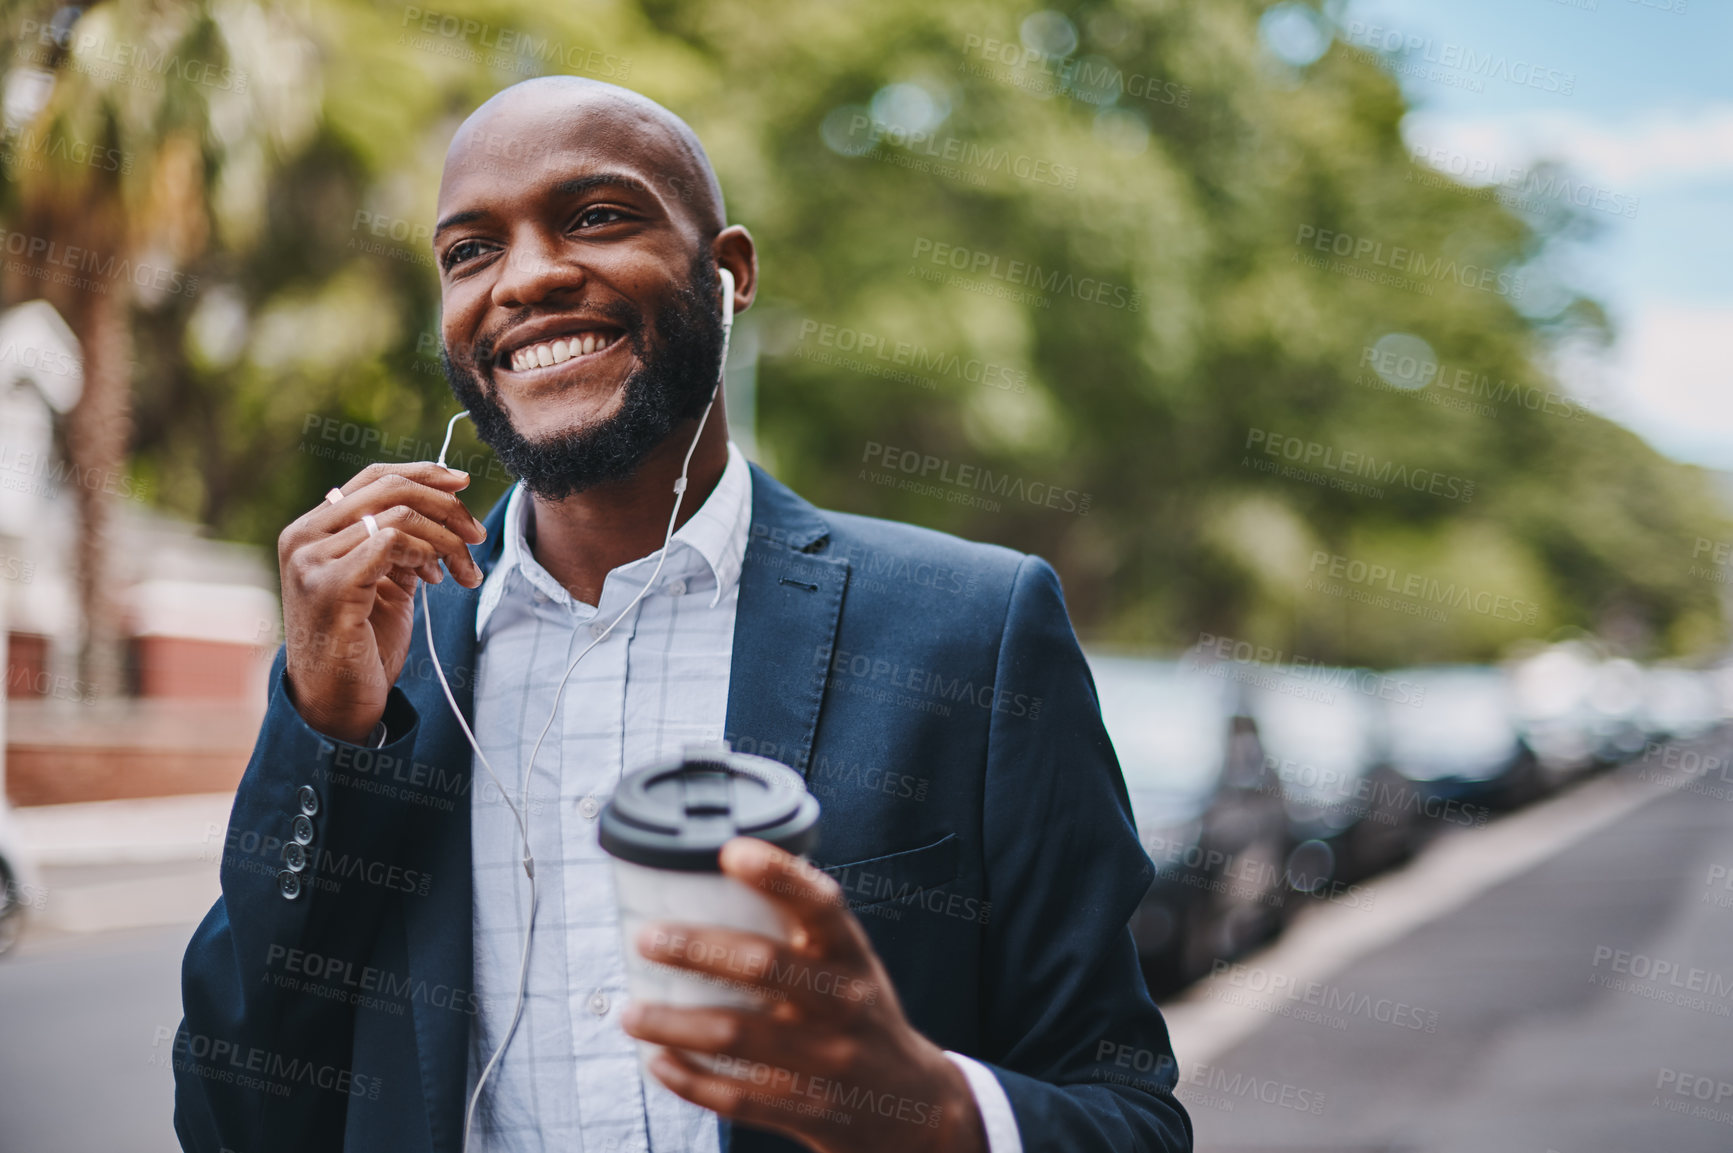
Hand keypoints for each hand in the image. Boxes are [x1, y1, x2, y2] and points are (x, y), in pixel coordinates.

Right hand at [278, 462, 486, 743]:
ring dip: (446, 540)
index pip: (373, 478)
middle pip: (390, 489)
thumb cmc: (362, 644)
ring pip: (399, 516)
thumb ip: (400, 542)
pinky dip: (425, 553)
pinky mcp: (331, 586)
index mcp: (311, 529)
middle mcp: (303, 537)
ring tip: (462, 571)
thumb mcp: (384, 581)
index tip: (463, 483)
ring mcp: (311, 561)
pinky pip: (392, 542)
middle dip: (446, 507)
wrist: (336, 703)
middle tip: (476, 536)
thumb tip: (446, 501)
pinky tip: (434, 579)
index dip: (423, 474)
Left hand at [621, 838, 987, 1152]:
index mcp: (852, 957)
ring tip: (630, 1012)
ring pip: (737, 1035)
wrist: (913, 1107)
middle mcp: (843, 1003)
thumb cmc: (861, 1016)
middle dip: (698, 949)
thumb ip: (803, 928)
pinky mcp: (807, 1109)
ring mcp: (826, 1059)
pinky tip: (659, 1062)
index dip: (779, 875)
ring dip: (674, 1023)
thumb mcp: (852, 965)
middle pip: (765, 967)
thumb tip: (721, 870)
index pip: (822, 905)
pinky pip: (737, 1096)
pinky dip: (689, 1080)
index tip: (731, 850)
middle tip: (647, 937)